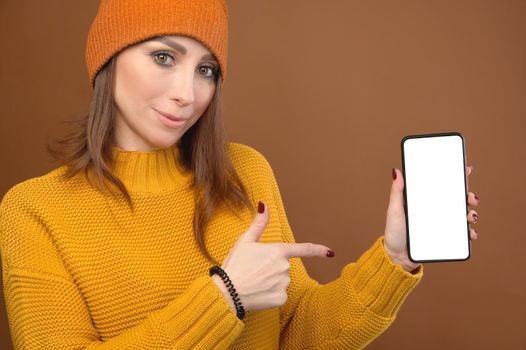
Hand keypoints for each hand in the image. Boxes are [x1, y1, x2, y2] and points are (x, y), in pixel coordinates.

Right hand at [213, 202, 332, 312]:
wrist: (227, 293)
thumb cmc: (235, 265)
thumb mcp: (245, 241)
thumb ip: (258, 224)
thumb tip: (264, 204)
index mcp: (278, 251)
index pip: (303, 249)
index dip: (318, 250)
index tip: (330, 253)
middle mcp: (284, 267)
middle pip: (283, 266)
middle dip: (272, 267)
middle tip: (253, 270)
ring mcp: (283, 283)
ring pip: (281, 281)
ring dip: (270, 281)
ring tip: (253, 282)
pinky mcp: (281, 298)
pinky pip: (278, 294)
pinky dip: (269, 294)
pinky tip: (258, 293)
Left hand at [383, 165, 479, 272]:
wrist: (397, 257)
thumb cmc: (394, 232)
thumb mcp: (394, 210)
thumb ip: (396, 192)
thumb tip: (396, 171)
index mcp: (425, 200)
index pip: (442, 185)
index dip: (455, 176)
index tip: (466, 169)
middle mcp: (435, 210)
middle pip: (456, 199)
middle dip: (468, 196)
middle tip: (471, 198)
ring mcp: (442, 224)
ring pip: (462, 215)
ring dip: (471, 214)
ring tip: (470, 216)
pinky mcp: (446, 238)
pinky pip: (462, 234)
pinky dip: (470, 232)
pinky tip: (471, 233)